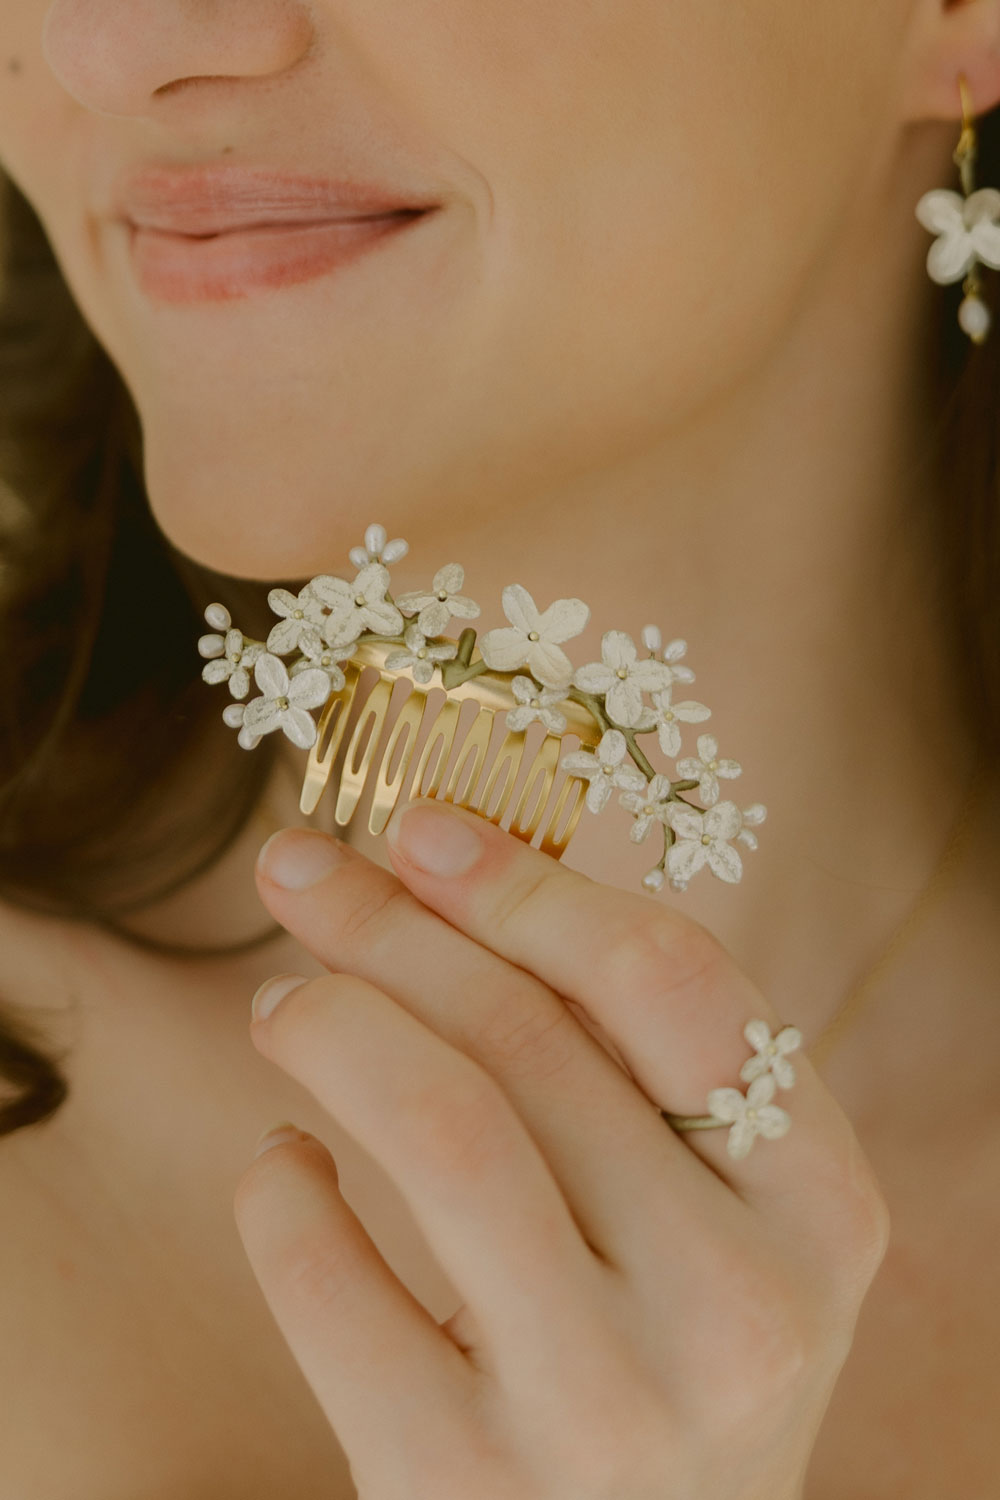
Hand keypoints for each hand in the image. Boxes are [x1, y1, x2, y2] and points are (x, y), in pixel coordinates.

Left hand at [233, 796, 889, 1499]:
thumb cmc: (669, 1357)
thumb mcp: (710, 1217)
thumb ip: (626, 1066)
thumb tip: (448, 882)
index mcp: (818, 1205)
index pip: (670, 981)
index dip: (528, 882)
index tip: (421, 827)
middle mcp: (739, 1305)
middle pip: (531, 1032)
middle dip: (392, 923)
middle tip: (299, 873)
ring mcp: (608, 1404)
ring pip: (442, 1124)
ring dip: (334, 1023)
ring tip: (281, 1006)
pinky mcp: (463, 1485)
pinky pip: (329, 1278)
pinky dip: (277, 1190)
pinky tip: (283, 1164)